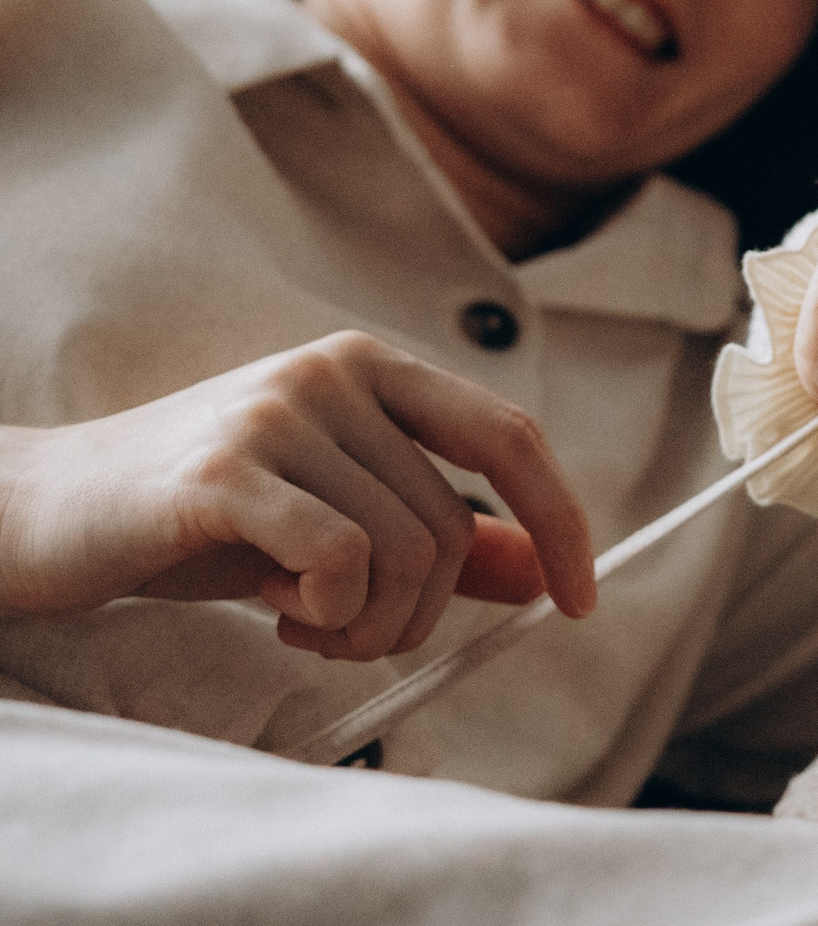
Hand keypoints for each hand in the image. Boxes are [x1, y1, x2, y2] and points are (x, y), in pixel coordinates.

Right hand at [0, 331, 594, 660]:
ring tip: (304, 620)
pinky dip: (329, 610)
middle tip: (351, 632)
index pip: (510, 437)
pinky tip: (275, 609)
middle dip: (422, 610)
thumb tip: (539, 567)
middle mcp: (335, 371)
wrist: (43, 514)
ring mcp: (279, 412)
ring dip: (368, 624)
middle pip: (454, 521)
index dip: (560, 520)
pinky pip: (342, 559)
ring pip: (406, 550)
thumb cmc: (201, 522)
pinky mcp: (226, 471)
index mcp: (374, 369)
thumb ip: (436, 537)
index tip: (581, 596)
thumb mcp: (334, 520)